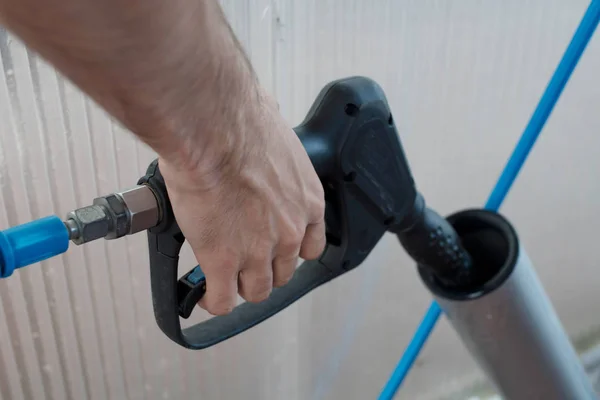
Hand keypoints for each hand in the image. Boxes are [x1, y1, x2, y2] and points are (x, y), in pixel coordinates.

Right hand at [159, 88, 325, 314]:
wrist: (214, 129)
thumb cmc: (241, 122)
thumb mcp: (277, 139)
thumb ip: (275, 156)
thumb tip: (264, 138)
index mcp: (306, 202)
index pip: (311, 245)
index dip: (290, 251)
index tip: (275, 248)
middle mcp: (289, 232)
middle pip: (283, 271)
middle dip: (264, 269)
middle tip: (243, 260)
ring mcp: (258, 251)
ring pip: (256, 291)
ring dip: (240, 287)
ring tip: (223, 279)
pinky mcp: (224, 261)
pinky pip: (222, 300)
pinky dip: (213, 300)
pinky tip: (203, 291)